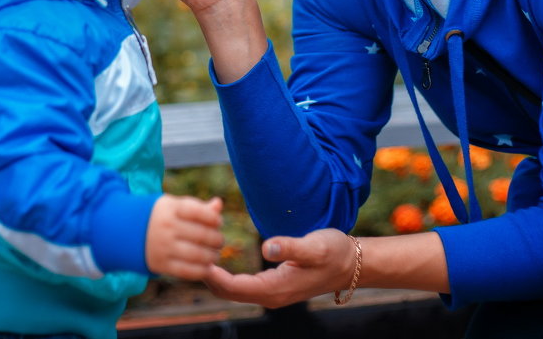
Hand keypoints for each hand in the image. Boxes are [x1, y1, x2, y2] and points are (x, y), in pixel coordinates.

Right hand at [145, 195, 224, 279]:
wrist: (124, 232)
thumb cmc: (158, 217)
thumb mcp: (174, 206)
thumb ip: (197, 207)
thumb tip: (219, 205)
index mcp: (170, 208)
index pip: (201, 213)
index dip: (215, 219)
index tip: (218, 223)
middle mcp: (166, 227)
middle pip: (202, 235)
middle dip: (217, 239)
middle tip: (219, 241)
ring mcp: (163, 247)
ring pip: (198, 255)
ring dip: (213, 256)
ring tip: (215, 254)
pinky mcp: (160, 265)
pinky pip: (188, 271)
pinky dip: (202, 270)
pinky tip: (207, 266)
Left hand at [202, 229, 355, 308]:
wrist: (352, 265)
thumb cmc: (334, 252)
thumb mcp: (315, 246)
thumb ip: (291, 247)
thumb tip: (267, 247)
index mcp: (275, 290)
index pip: (233, 288)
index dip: (211, 275)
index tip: (196, 257)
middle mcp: (270, 296)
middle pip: (227, 292)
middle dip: (206, 274)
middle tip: (189, 249)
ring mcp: (271, 293)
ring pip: (232, 289)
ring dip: (214, 273)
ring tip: (199, 250)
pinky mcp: (273, 286)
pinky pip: (241, 284)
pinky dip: (225, 273)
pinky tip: (218, 256)